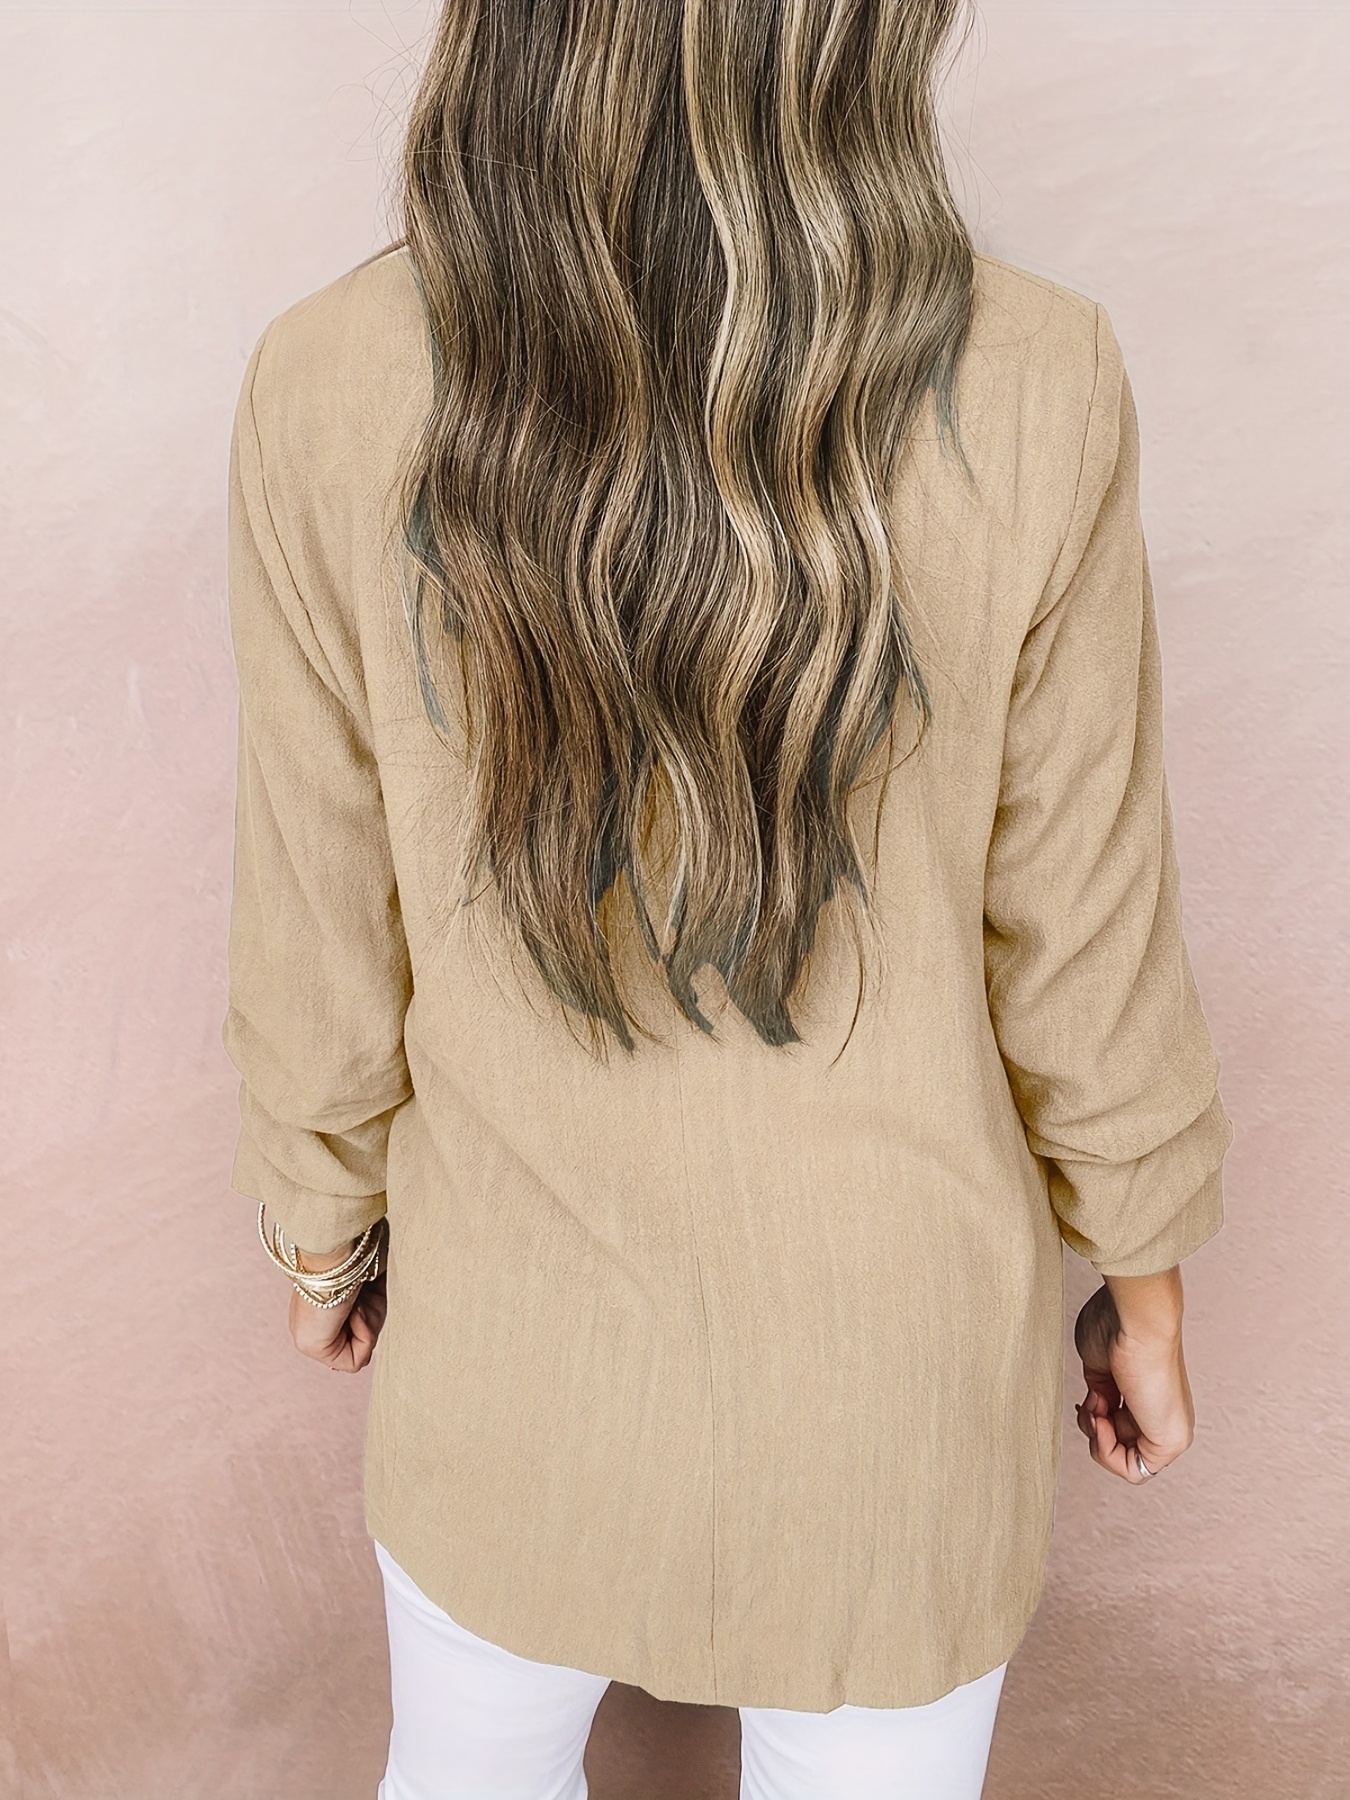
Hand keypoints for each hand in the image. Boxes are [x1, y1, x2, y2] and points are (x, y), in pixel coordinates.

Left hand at [287, 1239, 387, 1372]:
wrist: (337, 1246)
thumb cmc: (359, 1250)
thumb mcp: (376, 1277)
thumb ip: (381, 1294)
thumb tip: (410, 1295)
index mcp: (323, 1301)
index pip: (358, 1327)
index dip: (374, 1312)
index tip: (372, 1286)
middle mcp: (314, 1318)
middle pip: (361, 1338)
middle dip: (373, 1317)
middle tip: (368, 1294)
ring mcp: (310, 1334)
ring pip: (361, 1349)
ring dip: (370, 1322)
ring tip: (361, 1298)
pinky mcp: (311, 1346)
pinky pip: (354, 1361)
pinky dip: (365, 1336)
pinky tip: (355, 1311)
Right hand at [1073, 1271, 1194, 1484]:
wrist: (1137, 1321)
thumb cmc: (1117, 1329)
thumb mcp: (1099, 1367)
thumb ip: (1101, 1391)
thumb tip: (1098, 1411)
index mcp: (1146, 1395)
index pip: (1116, 1427)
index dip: (1093, 1419)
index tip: (1088, 1397)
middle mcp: (1160, 1414)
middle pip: (1118, 1445)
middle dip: (1093, 1428)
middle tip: (1091, 1405)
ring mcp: (1168, 1429)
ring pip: (1125, 1461)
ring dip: (1097, 1438)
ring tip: (1097, 1408)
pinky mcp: (1170, 1441)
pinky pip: (1135, 1471)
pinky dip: (1107, 1452)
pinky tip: (1103, 1422)